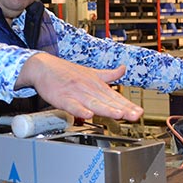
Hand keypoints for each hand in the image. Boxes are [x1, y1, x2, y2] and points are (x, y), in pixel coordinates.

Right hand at [16, 52, 143, 120]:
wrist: (43, 66)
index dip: (127, 104)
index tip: (138, 112)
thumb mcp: (91, 72)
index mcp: (97, 85)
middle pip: (108, 101)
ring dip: (107, 109)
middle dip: (122, 108)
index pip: (115, 96)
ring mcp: (76, 93)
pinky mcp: (62, 97)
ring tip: (119, 114)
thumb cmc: (67, 72)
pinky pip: (72, 105)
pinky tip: (88, 114)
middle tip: (134, 115)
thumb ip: (109, 74)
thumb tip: (123, 69)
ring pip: (93, 103)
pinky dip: (80, 110)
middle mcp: (89, 89)